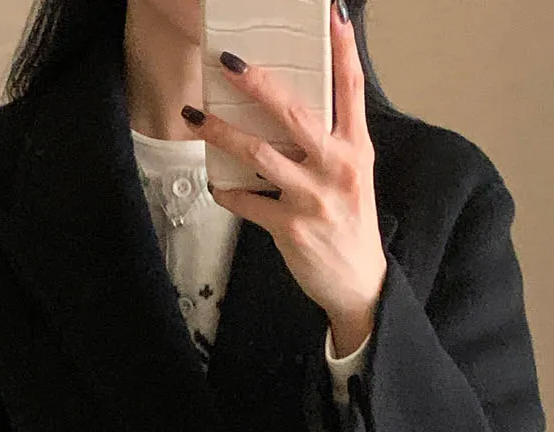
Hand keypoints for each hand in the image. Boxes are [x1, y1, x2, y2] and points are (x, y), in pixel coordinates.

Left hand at [181, 0, 387, 344]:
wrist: (358, 284)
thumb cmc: (349, 224)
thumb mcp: (352, 176)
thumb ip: (331, 140)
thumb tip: (292, 107)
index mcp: (355, 149)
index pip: (351, 89)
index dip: (343, 50)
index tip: (332, 16)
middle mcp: (336, 168)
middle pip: (294, 113)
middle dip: (257, 85)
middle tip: (229, 63)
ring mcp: (312, 199)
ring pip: (259, 153)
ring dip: (222, 133)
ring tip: (195, 117)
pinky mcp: (290, 228)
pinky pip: (247, 201)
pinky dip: (226, 192)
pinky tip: (215, 184)